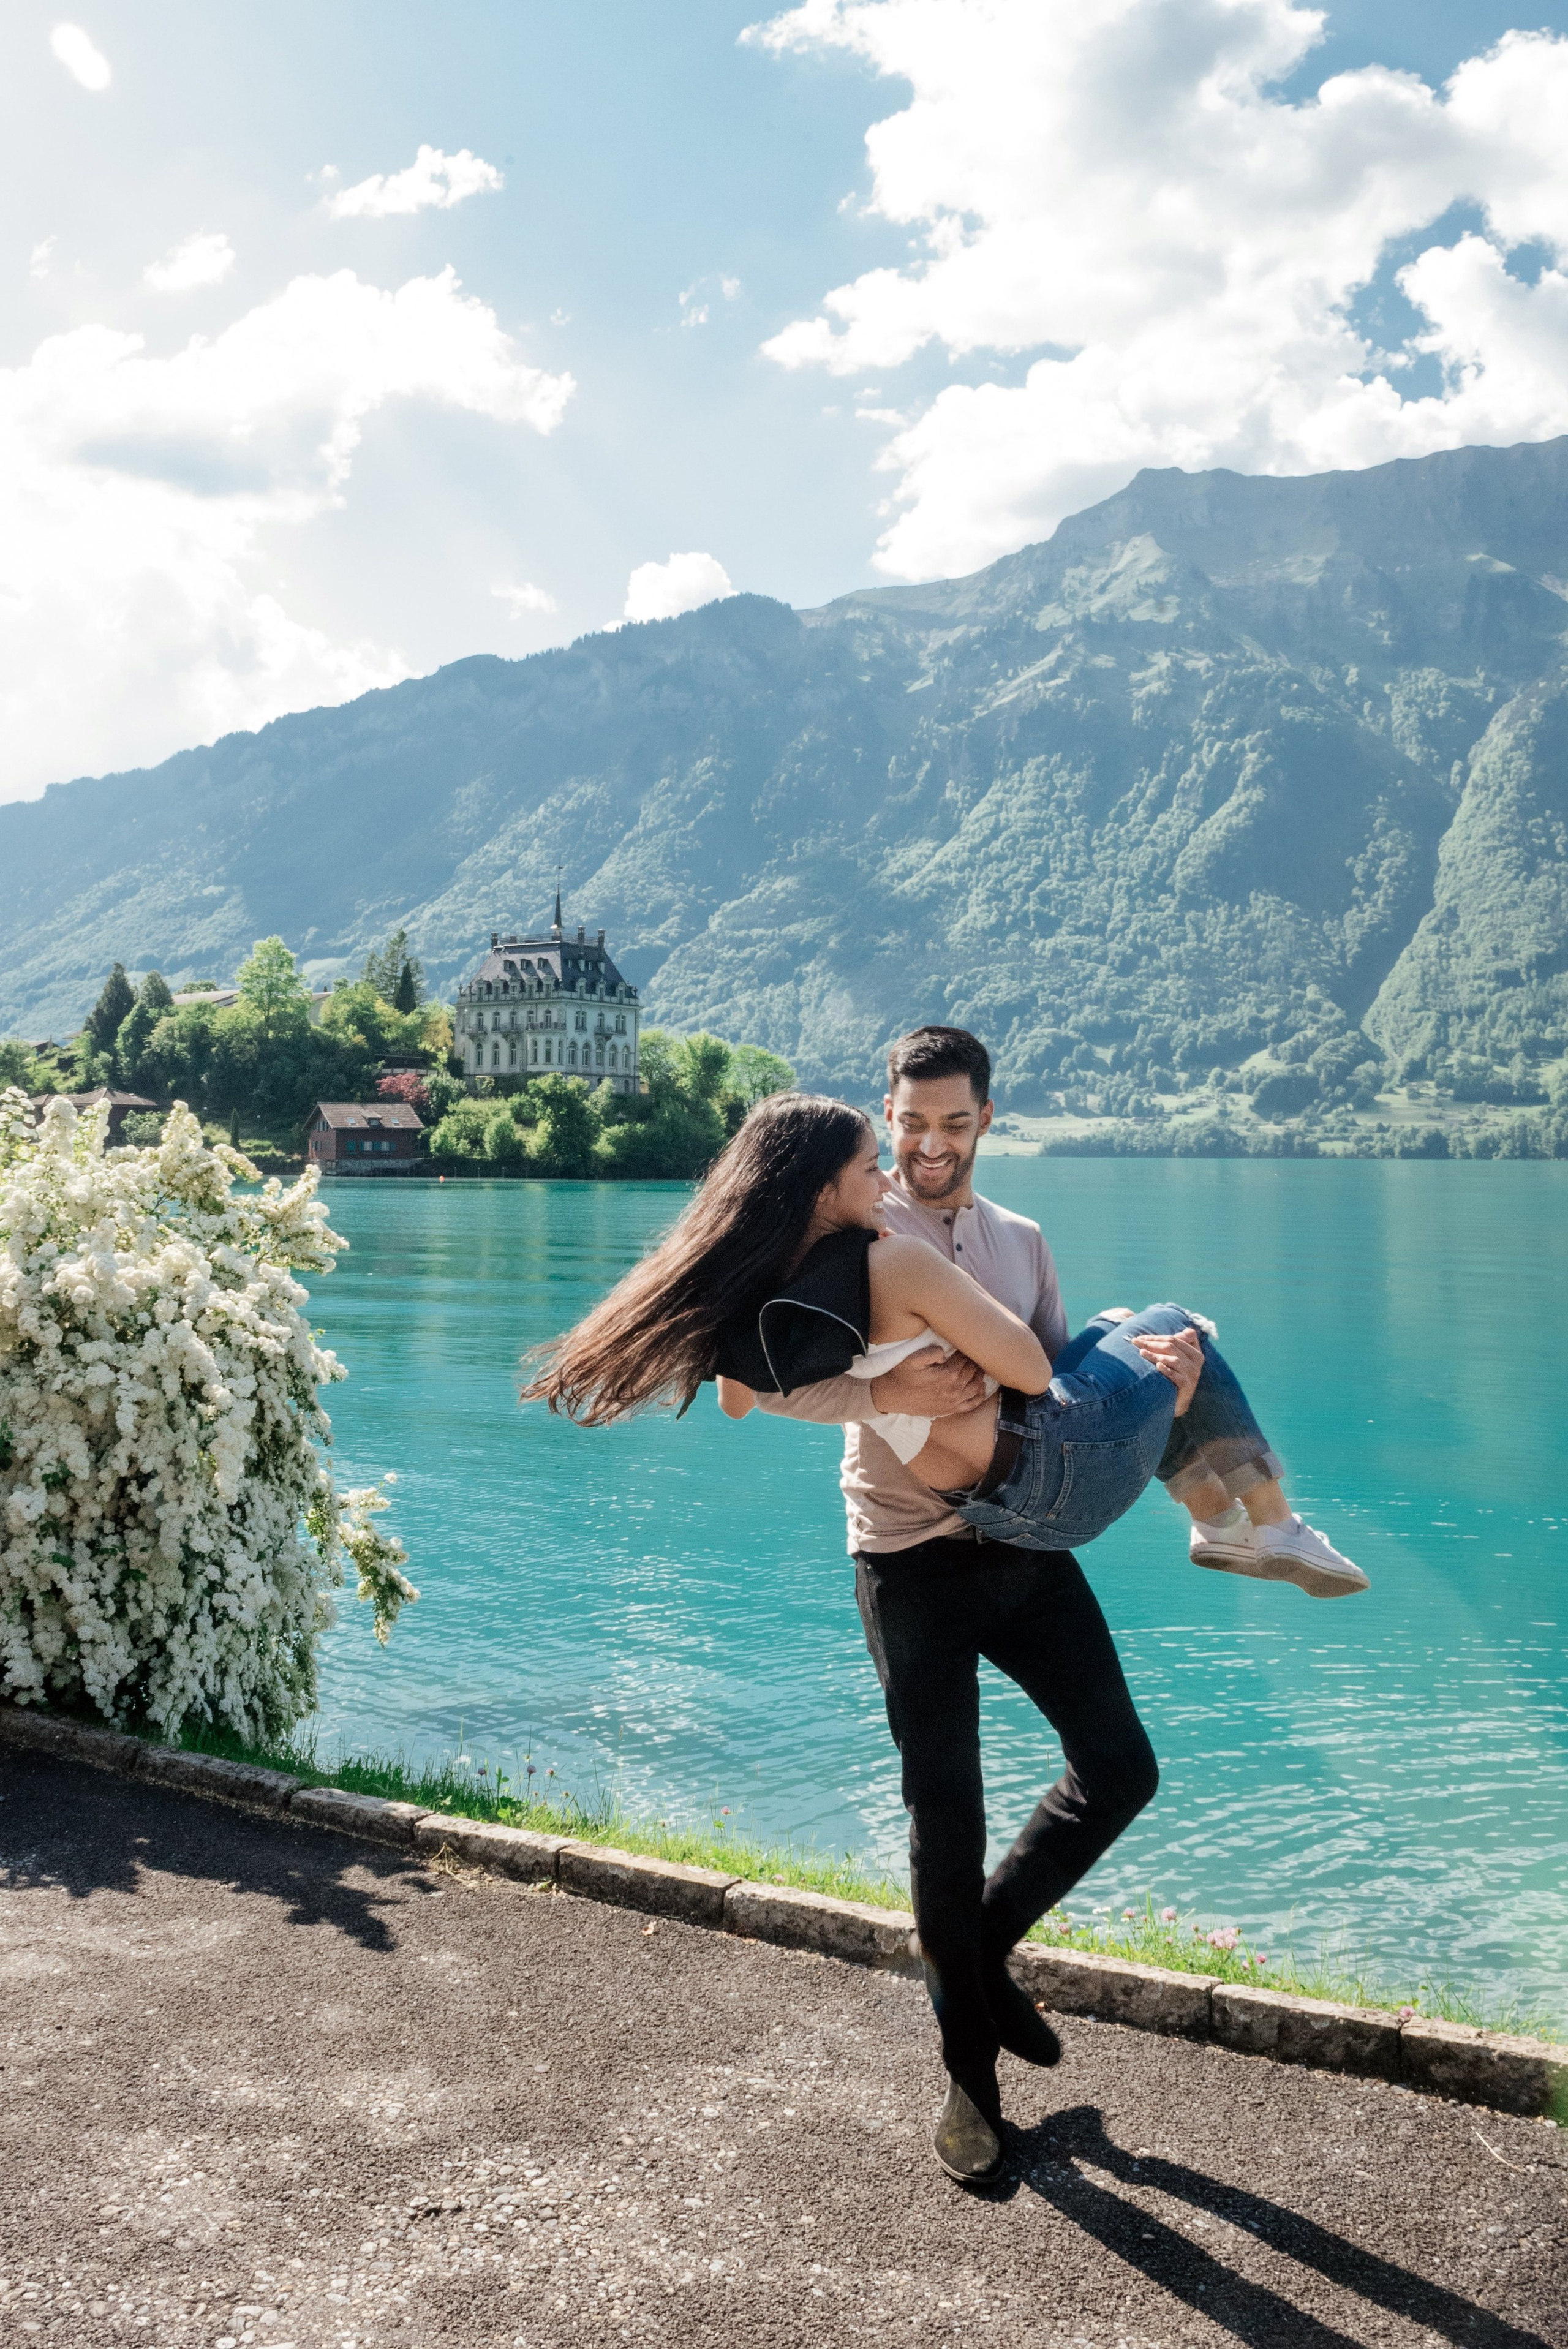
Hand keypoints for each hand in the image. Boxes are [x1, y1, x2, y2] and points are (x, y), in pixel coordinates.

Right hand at [870, 1346, 986, 1418]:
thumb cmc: (902, 1375)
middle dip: (974, 1361)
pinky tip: (982, 1387)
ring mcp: (953, 1401)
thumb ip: (932, 1352)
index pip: (964, 1359)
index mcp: (947, 1375)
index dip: (966, 1351)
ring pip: (976, 1387)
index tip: (964, 1345)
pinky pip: (972, 1404)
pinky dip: (980, 1395)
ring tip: (979, 1367)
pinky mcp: (950, 1410)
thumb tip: (946, 1353)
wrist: (892, 1396)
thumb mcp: (912, 1359)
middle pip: (972, 1372)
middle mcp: (954, 1389)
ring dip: (980, 1375)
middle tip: (973, 1354)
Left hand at [1131, 1328, 1202, 1415]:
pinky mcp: (1187, 1386)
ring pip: (1173, 1359)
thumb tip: (1154, 1336)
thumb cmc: (1174, 1377)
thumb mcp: (1177, 1360)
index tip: (1140, 1337)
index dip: (1157, 1337)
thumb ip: (1173, 1345)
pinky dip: (1166, 1370)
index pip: (1175, 1339)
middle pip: (1172, 1346)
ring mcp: (1192, 1374)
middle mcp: (1196, 1362)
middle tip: (1135, 1342)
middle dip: (1152, 1343)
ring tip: (1141, 1352)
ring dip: (1155, 1355)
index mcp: (1195, 1353)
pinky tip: (1157, 1366)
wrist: (1177, 1402)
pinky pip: (1176, 1376)